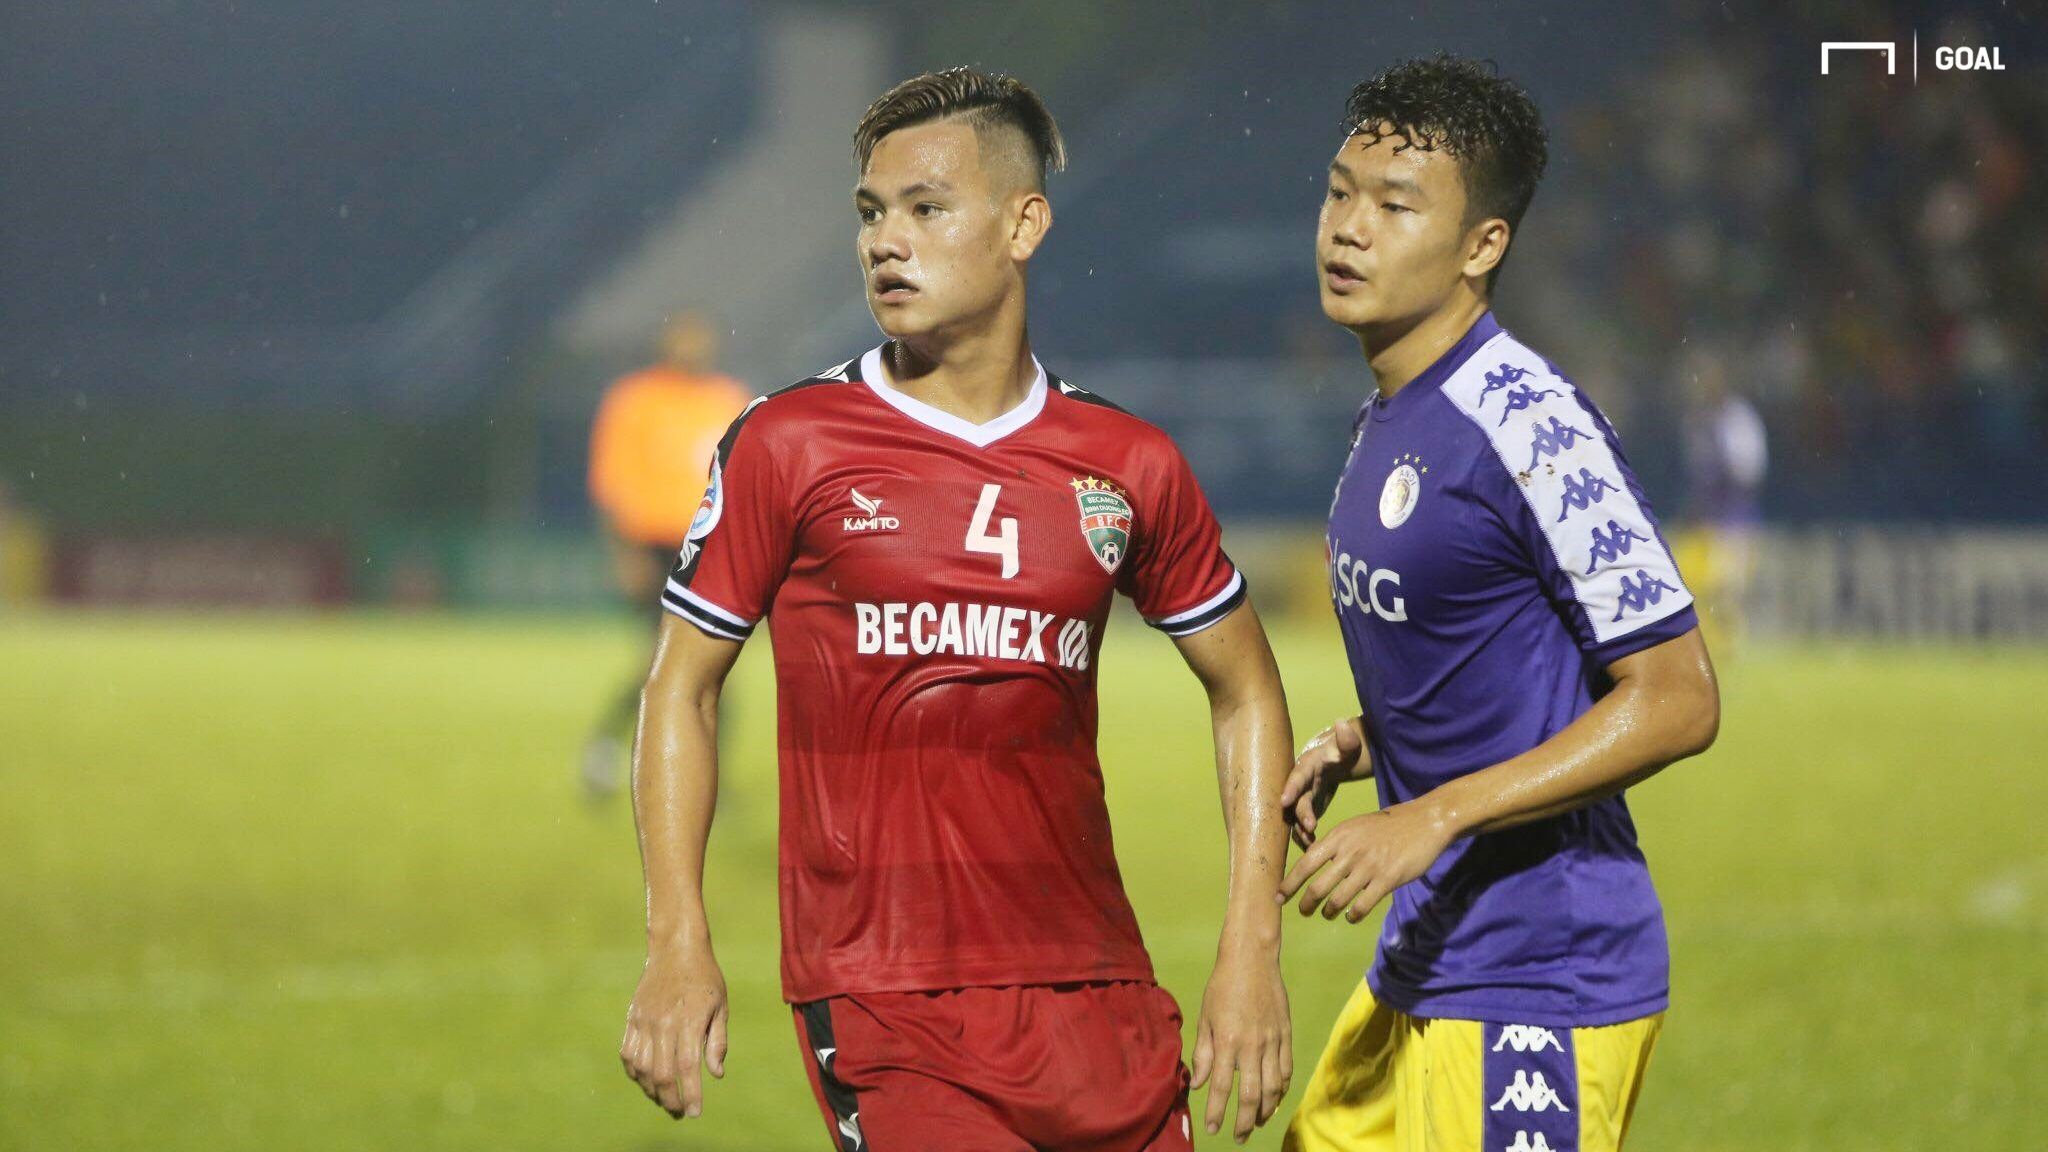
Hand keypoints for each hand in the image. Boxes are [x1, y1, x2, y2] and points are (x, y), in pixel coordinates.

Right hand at [620, 944, 728, 1118]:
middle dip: (671, 1099)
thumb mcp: (721, 1006)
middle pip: (662, 1073)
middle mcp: (664, 1023)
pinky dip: (635, 1072)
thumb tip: (716, 1074)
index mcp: (690, 1021)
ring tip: (665, 1099)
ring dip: (652, 1090)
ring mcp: (644, 1021)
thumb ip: (718, 1042)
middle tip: (680, 1111)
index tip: (695, 1112)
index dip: (691, 1094)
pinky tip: (646, 1080)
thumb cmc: (705, 977)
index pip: (688, 1068)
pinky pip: (628, 1054)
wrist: (676, 948)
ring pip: (642, 1068)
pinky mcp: (632, 1018)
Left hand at [1190, 945, 1291, 1143]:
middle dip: (1244, 1121)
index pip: (1220, 1086)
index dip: (1216, 1111)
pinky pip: (1286, 1070)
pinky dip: (1281, 1089)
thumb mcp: (1204, 1017)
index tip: (1212, 1128)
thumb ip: (1202, 1053)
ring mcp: (1272, 1041)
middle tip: (1238, 1137)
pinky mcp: (1286, 1035)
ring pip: (1273, 1087)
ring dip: (1265, 1111)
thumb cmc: (1222, 986)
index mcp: (1227, 1041)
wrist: (1252, 959)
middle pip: (1251, 1095)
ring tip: (1257, 1123)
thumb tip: (1197, 1083)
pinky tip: (1274, 1099)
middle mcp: (1252, 1045)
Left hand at [1277, 800, 1452, 922]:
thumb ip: (1335, 844)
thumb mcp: (1355, 827)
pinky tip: (1351, 916)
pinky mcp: (1387, 880)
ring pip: (1338, 900)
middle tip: (1304, 911)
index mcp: (1339, 837)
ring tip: (1327, 914)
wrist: (1423, 821)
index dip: (1289, 883)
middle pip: (1318, 887)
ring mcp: (1368, 867)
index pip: (1306, 864)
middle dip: (1306, 904)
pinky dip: (1352, 915)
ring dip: (1329, 911)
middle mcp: (1350, 852)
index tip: (1278, 896)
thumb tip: (1312, 862)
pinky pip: (1361, 906)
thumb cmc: (1386, 826)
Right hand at [1280, 717, 1369, 848]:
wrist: (1338, 759)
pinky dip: (1306, 835)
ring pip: (1296, 816)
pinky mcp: (1307, 808)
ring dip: (1301, 830)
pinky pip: (1302, 823)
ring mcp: (1302, 797)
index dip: (1290, 788)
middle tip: (1310, 828)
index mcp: (1307, 766)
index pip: (1297, 776)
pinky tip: (1312, 847)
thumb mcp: (1348, 744)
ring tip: (1311, 843)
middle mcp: (1300, 783)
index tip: (1283, 800)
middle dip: (1300, 815)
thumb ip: (1346, 738)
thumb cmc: (1343, 750)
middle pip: (1296, 800)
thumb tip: (1342, 723)